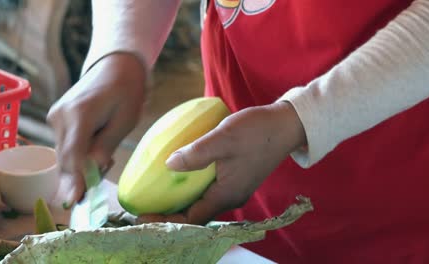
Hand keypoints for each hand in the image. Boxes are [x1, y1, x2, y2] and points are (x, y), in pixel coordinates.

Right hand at [47, 53, 145, 204]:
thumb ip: (106, 145)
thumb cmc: (127, 90)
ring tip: (106, 154)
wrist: (116, 65)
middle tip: (102, 179)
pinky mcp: (57, 119)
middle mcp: (60, 116)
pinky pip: (65, 146)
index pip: (73, 155)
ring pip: (64, 154)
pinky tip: (97, 148)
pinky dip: (78, 155)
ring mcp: (56, 117)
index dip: (74, 181)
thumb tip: (92, 170)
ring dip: (81, 165)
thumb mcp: (125, 120)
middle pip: (66, 159)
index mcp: (79, 114)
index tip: (75, 202)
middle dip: (81, 176)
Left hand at [137, 101, 305, 224]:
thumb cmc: (257, 131)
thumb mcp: (223, 138)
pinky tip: (180, 172)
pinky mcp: (235, 177)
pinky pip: (208, 189)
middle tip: (144, 202)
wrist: (286, 124)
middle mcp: (230, 196)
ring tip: (156, 190)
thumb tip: (168, 165)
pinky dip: (191, 186)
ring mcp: (234, 188)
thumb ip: (196, 153)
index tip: (143, 214)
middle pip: (194, 214)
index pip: (191, 220)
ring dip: (179, 199)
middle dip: (168, 212)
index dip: (166, 220)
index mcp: (227, 194)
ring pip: (200, 202)